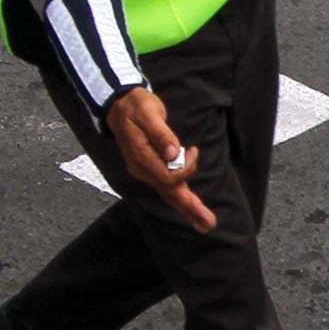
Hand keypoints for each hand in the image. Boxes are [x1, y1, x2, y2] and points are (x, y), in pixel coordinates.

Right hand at [104, 87, 216, 230]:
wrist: (119, 105)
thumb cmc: (136, 106)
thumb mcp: (149, 113)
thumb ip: (161, 134)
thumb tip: (174, 153)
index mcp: (142, 158)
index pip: (169, 176)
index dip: (187, 168)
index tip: (193, 150)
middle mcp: (143, 170)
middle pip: (170, 193)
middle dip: (190, 208)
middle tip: (209, 224)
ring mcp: (145, 171)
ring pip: (169, 194)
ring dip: (188, 208)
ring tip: (205, 223)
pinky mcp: (149, 169)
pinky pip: (167, 187)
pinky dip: (180, 199)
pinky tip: (190, 208)